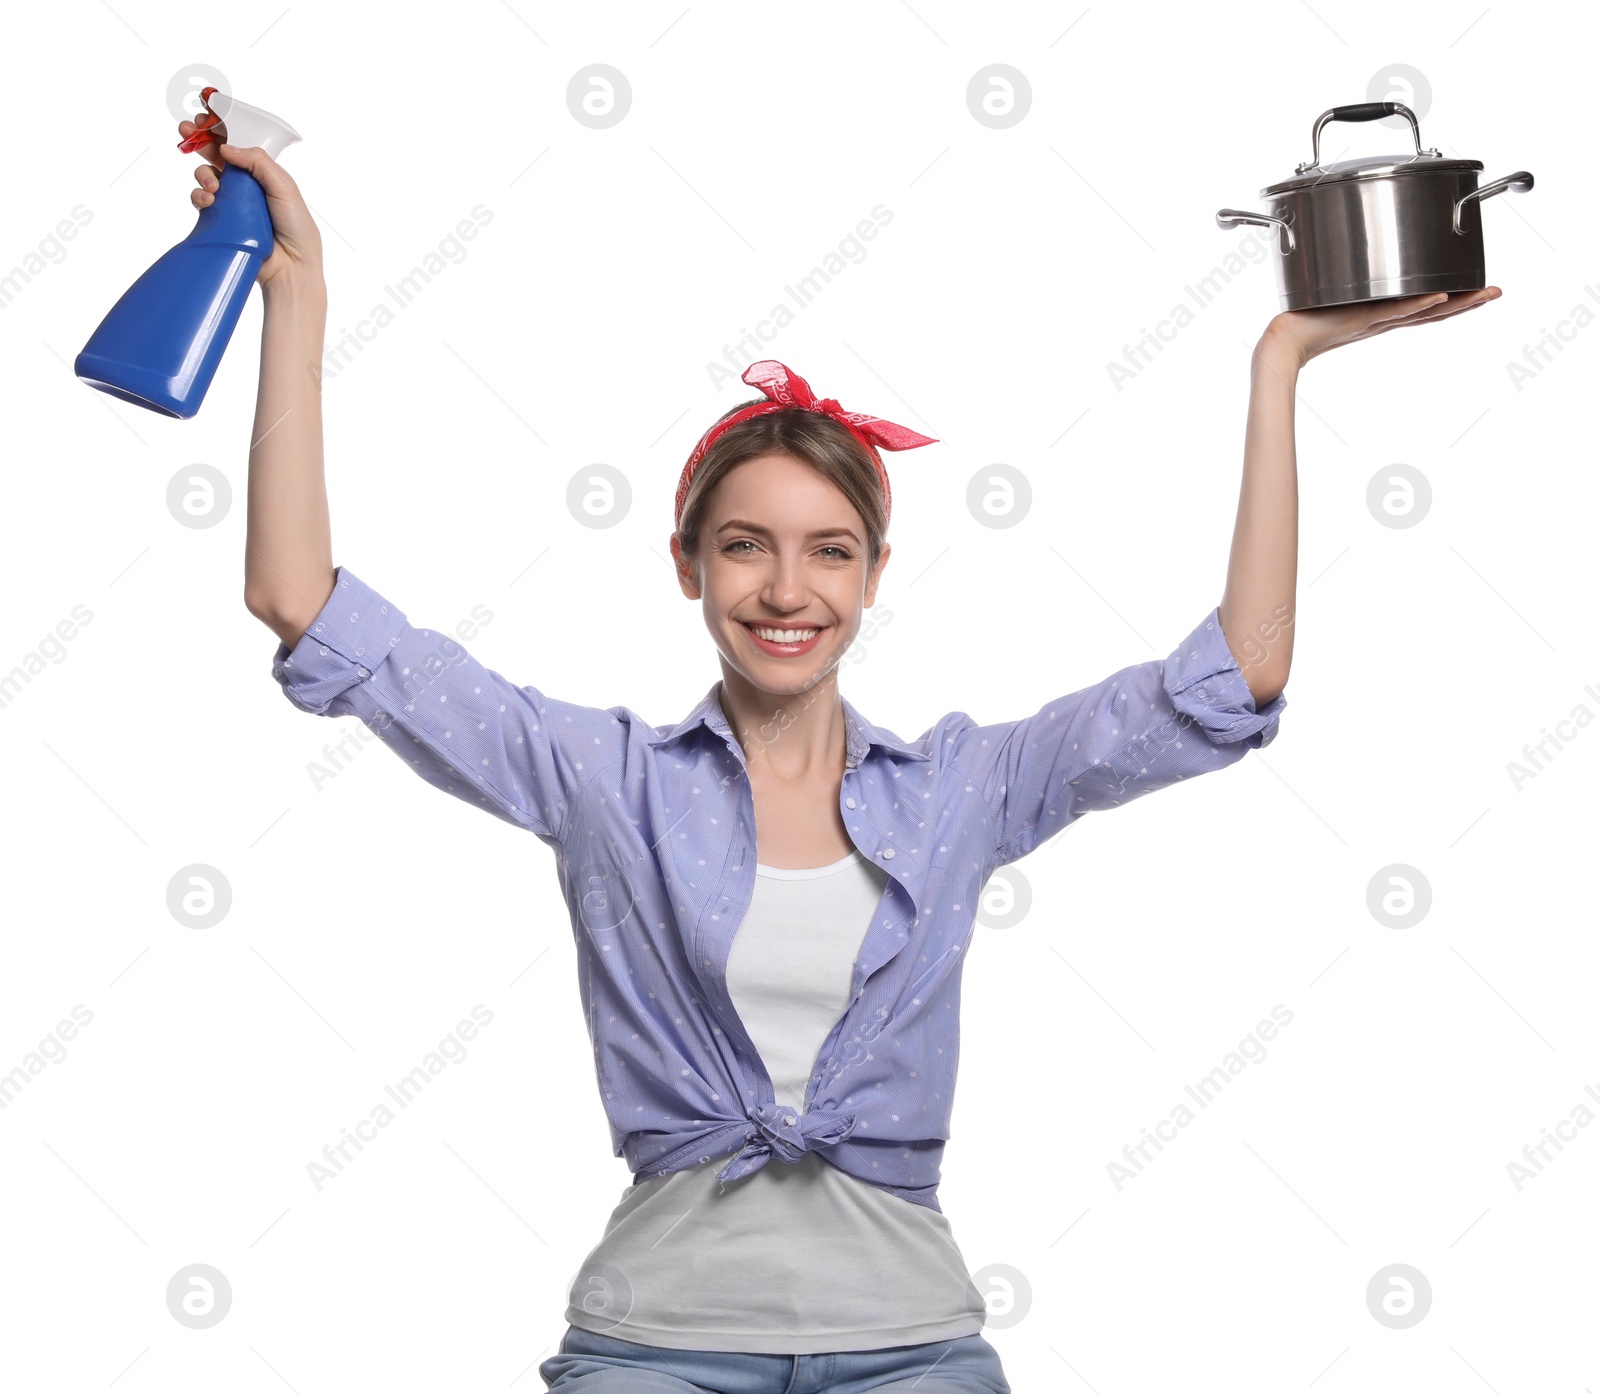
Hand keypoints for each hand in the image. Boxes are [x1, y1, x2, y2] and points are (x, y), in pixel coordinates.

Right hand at [179, 117, 323, 290]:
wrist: (291, 267)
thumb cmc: (296, 228)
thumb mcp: (283, 187)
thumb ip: (257, 162)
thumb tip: (226, 148)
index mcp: (264, 171)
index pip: (239, 143)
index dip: (221, 127)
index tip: (204, 112)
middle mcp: (247, 183)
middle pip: (217, 154)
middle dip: (199, 140)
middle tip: (186, 131)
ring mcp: (233, 201)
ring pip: (206, 175)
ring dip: (202, 173)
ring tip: (211, 184)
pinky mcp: (222, 219)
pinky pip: (202, 200)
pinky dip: (199, 196)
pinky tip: (207, 200)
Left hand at [1262, 287, 1500, 368]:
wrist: (1285, 340)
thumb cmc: (1305, 318)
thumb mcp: (1337, 293)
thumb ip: (1351, 276)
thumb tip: (1352, 246)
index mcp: (1385, 313)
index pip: (1428, 306)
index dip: (1456, 299)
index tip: (1479, 289)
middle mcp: (1386, 318)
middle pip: (1437, 312)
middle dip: (1469, 301)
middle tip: (1497, 292)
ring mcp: (1377, 319)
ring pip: (1424, 313)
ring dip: (1456, 304)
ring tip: (1484, 294)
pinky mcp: (1362, 319)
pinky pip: (1395, 311)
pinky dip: (1417, 304)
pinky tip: (1438, 297)